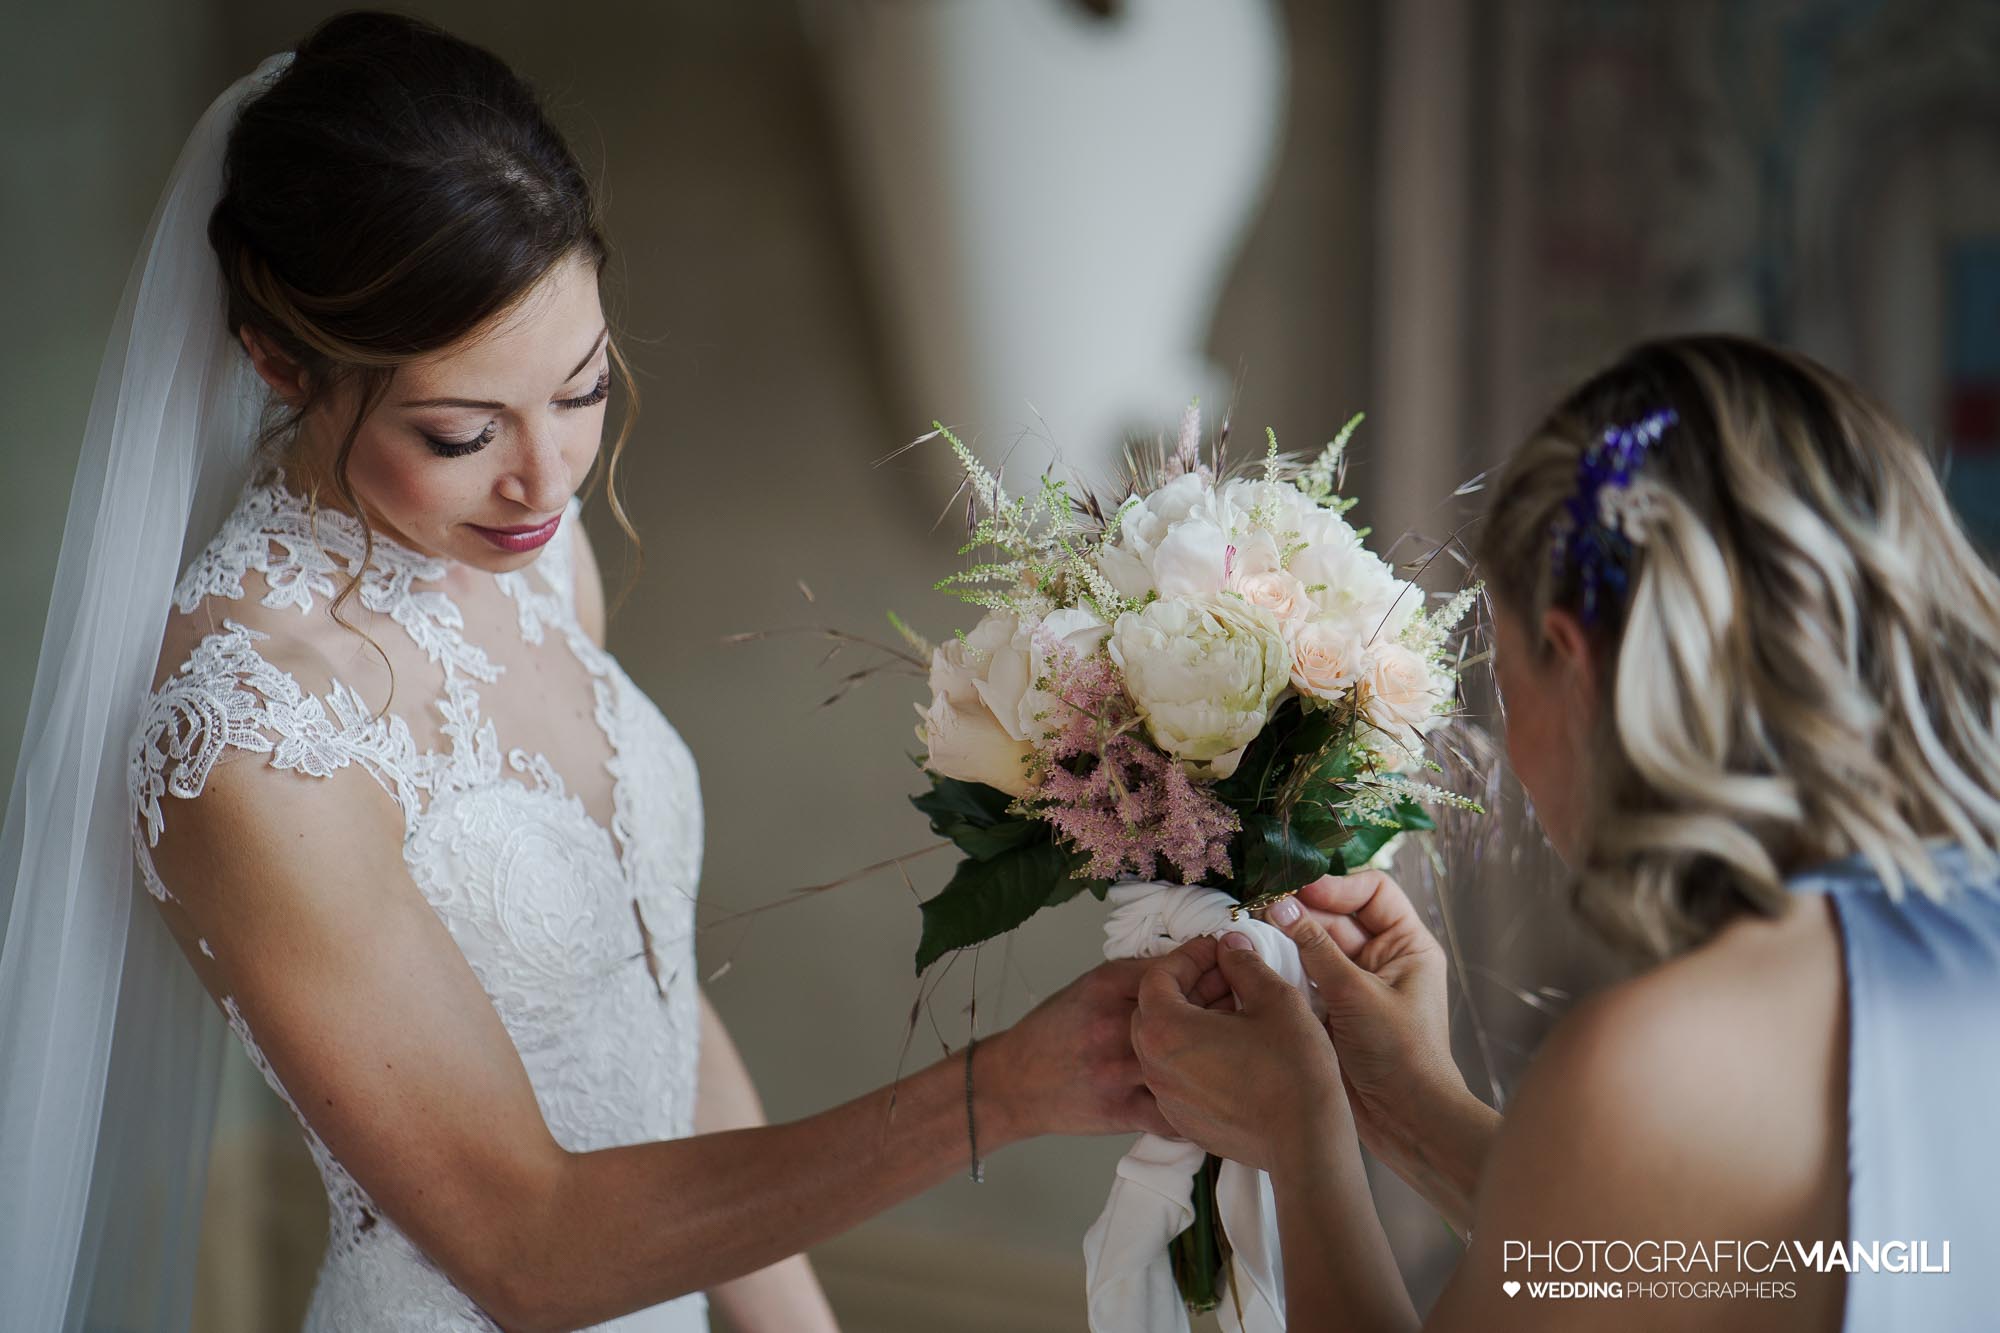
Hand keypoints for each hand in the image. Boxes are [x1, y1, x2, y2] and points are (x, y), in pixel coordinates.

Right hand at [983, 957, 1229, 1140]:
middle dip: (1224, 1002)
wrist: (1014, 1083)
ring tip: (1233, 1049)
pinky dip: (1202, 1104)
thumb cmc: (1056, 1030)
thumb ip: (1139, 975)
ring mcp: (1120, 1071)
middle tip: (1241, 1003)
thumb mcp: (1091, 986)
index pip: (1175, 968)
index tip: (1227, 961)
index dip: (1210, 962)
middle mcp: (1115, 1025)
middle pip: (1190, 1010)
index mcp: (1108, 987)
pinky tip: (1213, 1095)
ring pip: (1191, 1059)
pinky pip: (1177, 1112)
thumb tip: (1194, 961)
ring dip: (1220, 1053)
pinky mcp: (1121, 1110)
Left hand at [1130, 936, 1347, 1170]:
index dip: (1188, 957)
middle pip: (1154, 1010)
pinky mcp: (1184, 1121)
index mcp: (1165, 1030)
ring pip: (1164, 1045)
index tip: (1217, 951)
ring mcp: (1166, 1098)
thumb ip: (1244, 965)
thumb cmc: (1291, 1070)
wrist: (1306, 1141)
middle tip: (1225, 977)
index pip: (1157, 976)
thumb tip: (1230, 948)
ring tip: (1233, 1012)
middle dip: (1187, 987)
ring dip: (1190, 1021)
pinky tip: (1232, 1050)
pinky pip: (1177, 1077)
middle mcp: (1154, 1066)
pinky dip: (1195, 1056)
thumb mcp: (1274, 999)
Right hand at [1262, 871, 1463, 1157]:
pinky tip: (1259, 965)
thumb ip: (1316, 949)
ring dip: (1289, 941)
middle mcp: (1383, 959)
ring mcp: (1356, 985)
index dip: (1337, 886)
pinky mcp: (1333, 1010)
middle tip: (1264, 912)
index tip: (1300, 890)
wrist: (1404, 1119)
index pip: (1373, 892)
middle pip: (1338, 917)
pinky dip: (1284, 970)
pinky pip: (1305, 978)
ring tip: (1255, 934)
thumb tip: (1281, 907)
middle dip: (1303, 913)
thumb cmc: (1399, 1054)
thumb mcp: (1357, 994)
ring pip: (1316, 947)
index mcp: (1407, 945)